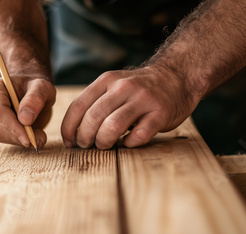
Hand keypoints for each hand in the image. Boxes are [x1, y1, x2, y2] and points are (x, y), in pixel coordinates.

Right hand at [0, 76, 55, 148]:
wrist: (31, 91)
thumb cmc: (35, 86)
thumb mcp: (42, 87)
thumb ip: (36, 99)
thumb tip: (25, 119)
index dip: (13, 126)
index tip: (28, 139)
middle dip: (18, 136)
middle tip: (40, 138)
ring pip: (0, 135)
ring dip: (20, 139)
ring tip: (39, 135)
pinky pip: (4, 138)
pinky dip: (19, 140)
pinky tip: (31, 135)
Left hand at [61, 66, 201, 148]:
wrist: (177, 77)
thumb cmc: (139, 90)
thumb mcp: (114, 86)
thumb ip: (96, 102)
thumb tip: (73, 132)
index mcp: (107, 81)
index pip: (78, 106)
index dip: (69, 128)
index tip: (70, 142)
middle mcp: (123, 87)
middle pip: (93, 118)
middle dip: (85, 138)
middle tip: (87, 145)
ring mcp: (143, 100)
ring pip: (112, 126)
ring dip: (104, 142)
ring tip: (105, 145)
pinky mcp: (160, 113)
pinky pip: (138, 135)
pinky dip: (129, 143)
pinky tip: (128, 142)